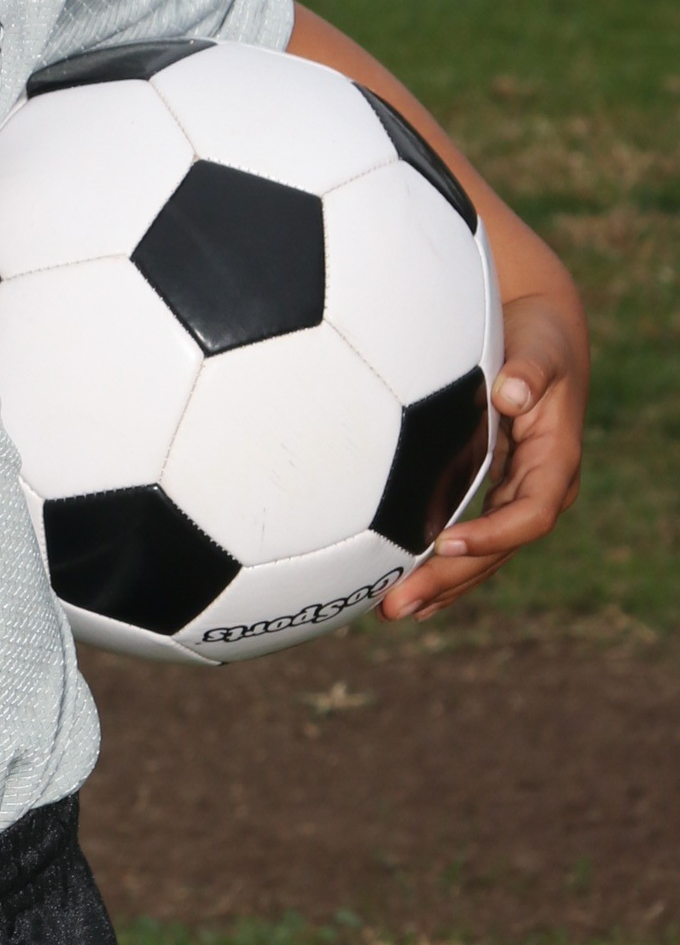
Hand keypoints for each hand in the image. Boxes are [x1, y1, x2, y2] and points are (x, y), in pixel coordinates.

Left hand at [383, 290, 587, 619]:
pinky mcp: (493, 491)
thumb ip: (530, 373)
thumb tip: (512, 393)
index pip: (529, 514)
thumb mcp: (541, 350)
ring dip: (439, 585)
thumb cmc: (541, 339)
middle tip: (397, 605)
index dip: (491, 534)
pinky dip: (440, 566)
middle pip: (498, 550)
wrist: (542, 333)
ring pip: (481, 555)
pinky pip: (469, 539)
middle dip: (450, 580)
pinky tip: (404, 588)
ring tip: (391, 611)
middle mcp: (538, 489)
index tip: (445, 542)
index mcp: (555, 463)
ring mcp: (514, 495)